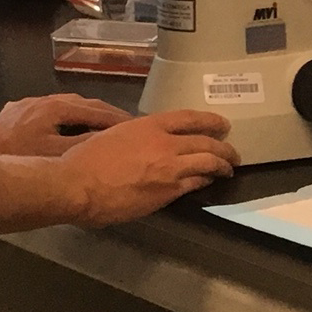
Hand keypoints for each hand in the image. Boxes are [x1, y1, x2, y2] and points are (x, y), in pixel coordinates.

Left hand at [0, 94, 130, 157]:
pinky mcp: (18, 113)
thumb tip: (112, 140)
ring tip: (103, 130)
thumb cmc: (17, 154)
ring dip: (87, 116)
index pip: (99, 110)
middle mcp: (47, 100)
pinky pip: (52, 113)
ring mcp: (31, 105)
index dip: (120, 120)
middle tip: (127, 129)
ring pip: (68, 107)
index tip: (139, 128)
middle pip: (85, 104)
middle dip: (107, 115)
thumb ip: (85, 144)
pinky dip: (68, 120)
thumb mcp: (56, 154)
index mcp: (59, 107)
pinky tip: (68, 132)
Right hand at [59, 109, 240, 224]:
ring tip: (227, 169)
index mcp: (149, 125)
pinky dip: (204, 181)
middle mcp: (165, 144)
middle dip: (224, 148)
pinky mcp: (168, 192)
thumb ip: (135, 135)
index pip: (189, 118)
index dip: (210, 120)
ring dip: (221, 166)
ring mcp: (169, 169)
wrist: (79, 185)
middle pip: (206, 142)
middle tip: (232, 153)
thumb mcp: (112, 134)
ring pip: (207, 164)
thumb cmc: (86, 159)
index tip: (223, 124)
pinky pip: (195, 184)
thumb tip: (145, 140)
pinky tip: (207, 182)